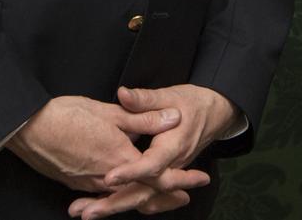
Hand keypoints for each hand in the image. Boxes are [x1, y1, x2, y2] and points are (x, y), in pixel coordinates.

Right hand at [5, 95, 205, 198]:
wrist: (28, 128)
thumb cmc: (67, 115)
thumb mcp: (111, 112)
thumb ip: (143, 118)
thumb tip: (173, 117)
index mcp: (120, 159)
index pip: (158, 176)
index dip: (181, 179)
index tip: (198, 180)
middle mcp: (107, 178)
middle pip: (143, 195)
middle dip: (166, 198)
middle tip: (185, 196)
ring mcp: (90, 185)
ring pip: (123, 199)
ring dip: (143, 200)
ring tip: (159, 200)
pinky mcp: (76, 184)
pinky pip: (104, 197)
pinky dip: (117, 199)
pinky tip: (120, 196)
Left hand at [67, 85, 236, 218]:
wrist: (215, 114)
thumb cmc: (192, 103)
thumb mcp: (169, 95)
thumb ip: (144, 99)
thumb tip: (123, 94)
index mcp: (173, 146)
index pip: (151, 165)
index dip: (130, 172)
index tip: (108, 178)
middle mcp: (172, 166)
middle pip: (145, 192)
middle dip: (115, 203)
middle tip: (87, 211)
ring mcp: (168, 174)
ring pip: (143, 198)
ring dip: (115, 206)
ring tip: (86, 212)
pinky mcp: (163, 177)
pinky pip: (145, 196)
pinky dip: (125, 202)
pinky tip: (104, 206)